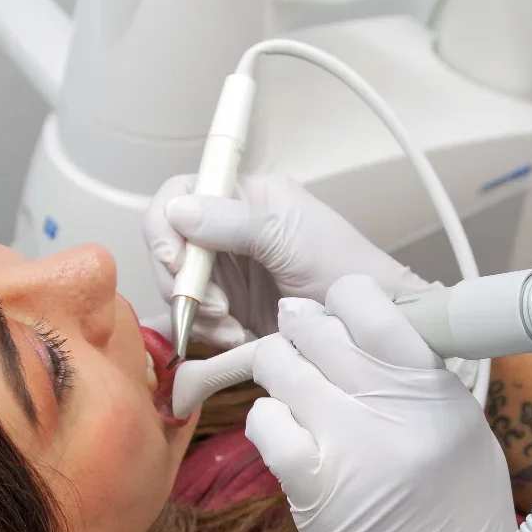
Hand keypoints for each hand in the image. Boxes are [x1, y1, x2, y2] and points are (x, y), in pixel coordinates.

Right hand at [144, 173, 430, 348]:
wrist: (366, 324)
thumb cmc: (343, 268)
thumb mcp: (288, 237)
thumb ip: (233, 222)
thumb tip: (176, 210)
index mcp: (245, 195)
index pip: (181, 194)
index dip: (166, 226)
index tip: (174, 261)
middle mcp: (228, 228)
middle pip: (170, 245)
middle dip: (183, 280)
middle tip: (213, 307)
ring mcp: (227, 270)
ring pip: (178, 285)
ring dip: (195, 311)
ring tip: (230, 328)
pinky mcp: (229, 307)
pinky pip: (195, 316)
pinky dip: (205, 329)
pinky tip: (233, 337)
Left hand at [246, 277, 531, 531]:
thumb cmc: (460, 512)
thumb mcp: (462, 429)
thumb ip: (418, 377)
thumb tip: (367, 328)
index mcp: (435, 391)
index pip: (372, 306)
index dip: (343, 299)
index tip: (338, 308)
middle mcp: (394, 411)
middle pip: (318, 329)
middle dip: (301, 329)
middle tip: (301, 340)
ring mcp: (350, 447)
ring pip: (282, 366)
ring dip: (279, 369)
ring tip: (293, 387)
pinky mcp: (313, 487)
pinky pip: (265, 422)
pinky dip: (267, 420)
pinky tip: (285, 432)